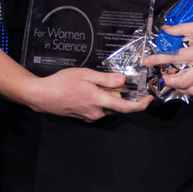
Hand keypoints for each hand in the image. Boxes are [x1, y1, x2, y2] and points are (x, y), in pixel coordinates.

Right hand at [24, 67, 152, 121]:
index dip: (141, 104)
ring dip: (113, 98)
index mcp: (99, 101)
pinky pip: (99, 109)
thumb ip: (106, 79)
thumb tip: (124, 81)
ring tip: (107, 84)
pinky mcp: (84, 116)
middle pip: (118, 107)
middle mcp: (96, 112)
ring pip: (109, 108)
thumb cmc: (62, 83)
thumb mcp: (85, 75)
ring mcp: (90, 116)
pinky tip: (96, 90)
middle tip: (129, 84)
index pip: (126, 107)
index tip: (149, 98)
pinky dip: (103, 101)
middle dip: (126, 97)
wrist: (42, 96)